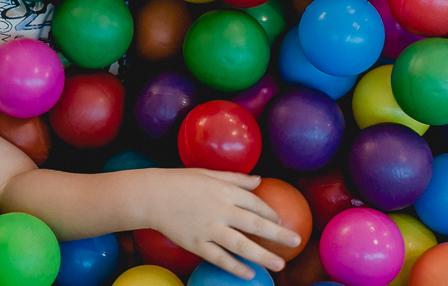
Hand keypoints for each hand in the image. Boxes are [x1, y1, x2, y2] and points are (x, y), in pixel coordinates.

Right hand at [141, 168, 301, 279]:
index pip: (255, 203)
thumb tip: (259, 180)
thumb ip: (235, 179)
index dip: (270, 213)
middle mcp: (220, 210)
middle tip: (296, 241)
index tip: (278, 221)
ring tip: (280, 264)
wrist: (151, 195)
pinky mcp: (196, 243)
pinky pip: (219, 257)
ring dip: (262, 256)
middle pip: (255, 224)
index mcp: (224, 191)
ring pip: (241, 245)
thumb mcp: (208, 174)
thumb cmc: (179, 182)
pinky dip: (235, 267)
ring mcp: (209, 228)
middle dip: (278, 234)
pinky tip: (249, 274)